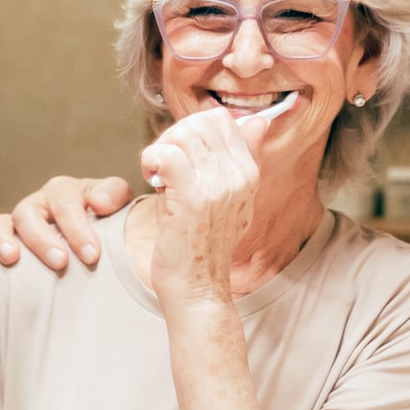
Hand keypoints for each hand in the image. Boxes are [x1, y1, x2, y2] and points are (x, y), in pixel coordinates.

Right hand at [0, 176, 133, 287]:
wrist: (104, 245)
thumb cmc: (112, 224)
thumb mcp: (118, 204)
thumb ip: (114, 195)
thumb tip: (99, 202)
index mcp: (65, 192)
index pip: (65, 202)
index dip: (77, 227)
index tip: (93, 255)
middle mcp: (37, 205)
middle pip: (29, 213)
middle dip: (43, 238)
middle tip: (60, 263)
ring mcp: (18, 227)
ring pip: (0, 225)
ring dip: (2, 241)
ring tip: (11, 260)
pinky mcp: (5, 250)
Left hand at [142, 109, 271, 305]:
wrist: (198, 288)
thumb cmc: (205, 245)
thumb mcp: (231, 199)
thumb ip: (242, 158)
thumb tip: (258, 121)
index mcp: (248, 174)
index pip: (221, 121)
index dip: (192, 130)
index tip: (181, 156)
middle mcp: (238, 178)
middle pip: (200, 122)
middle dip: (173, 137)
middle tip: (164, 166)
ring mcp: (217, 188)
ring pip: (182, 135)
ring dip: (160, 149)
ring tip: (157, 174)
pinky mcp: (192, 199)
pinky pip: (166, 155)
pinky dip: (151, 160)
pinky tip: (150, 178)